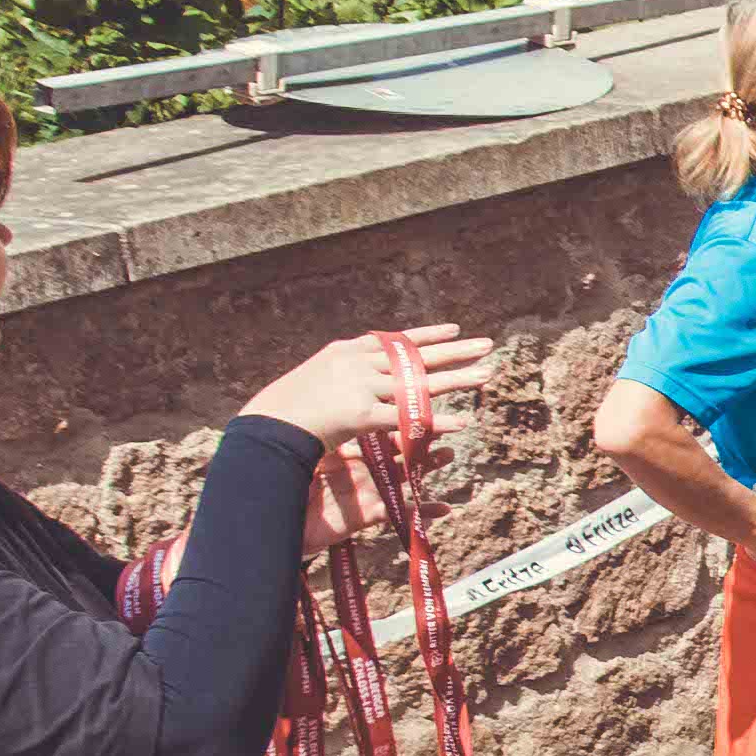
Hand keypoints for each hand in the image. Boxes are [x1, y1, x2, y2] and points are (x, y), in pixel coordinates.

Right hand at [243, 321, 497, 453]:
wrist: (267, 425)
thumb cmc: (287, 408)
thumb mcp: (318, 377)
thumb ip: (346, 372)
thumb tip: (364, 369)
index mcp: (348, 352)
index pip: (396, 340)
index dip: (427, 336)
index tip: (455, 330)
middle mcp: (358, 363)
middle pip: (417, 356)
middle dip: (455, 350)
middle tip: (488, 344)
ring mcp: (361, 386)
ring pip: (419, 383)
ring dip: (457, 379)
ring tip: (488, 374)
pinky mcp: (361, 414)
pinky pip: (407, 419)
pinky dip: (435, 422)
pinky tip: (462, 423)